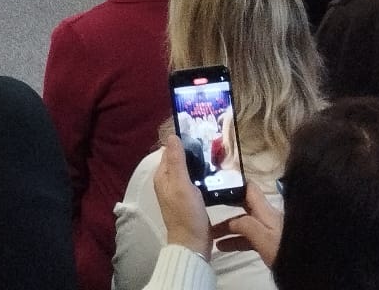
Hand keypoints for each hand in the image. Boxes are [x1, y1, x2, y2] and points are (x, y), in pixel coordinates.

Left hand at [153, 122, 211, 257]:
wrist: (193, 244)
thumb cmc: (186, 213)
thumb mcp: (181, 184)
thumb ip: (176, 161)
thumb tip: (171, 136)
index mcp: (162, 177)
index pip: (170, 151)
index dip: (182, 142)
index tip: (199, 134)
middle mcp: (168, 183)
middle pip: (180, 160)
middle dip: (192, 152)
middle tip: (212, 145)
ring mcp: (179, 193)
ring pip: (189, 171)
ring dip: (199, 165)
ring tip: (216, 157)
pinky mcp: (190, 201)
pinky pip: (195, 183)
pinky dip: (203, 177)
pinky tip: (215, 176)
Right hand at [216, 182, 282, 265]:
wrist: (304, 266)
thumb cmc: (282, 249)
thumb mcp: (262, 237)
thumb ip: (246, 225)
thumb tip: (231, 222)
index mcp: (265, 210)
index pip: (248, 188)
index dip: (234, 185)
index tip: (216, 186)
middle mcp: (266, 216)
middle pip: (243, 206)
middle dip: (225, 209)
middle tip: (208, 211)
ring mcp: (269, 229)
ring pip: (244, 224)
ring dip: (228, 228)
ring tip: (211, 236)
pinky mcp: (270, 242)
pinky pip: (249, 237)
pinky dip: (236, 240)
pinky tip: (224, 247)